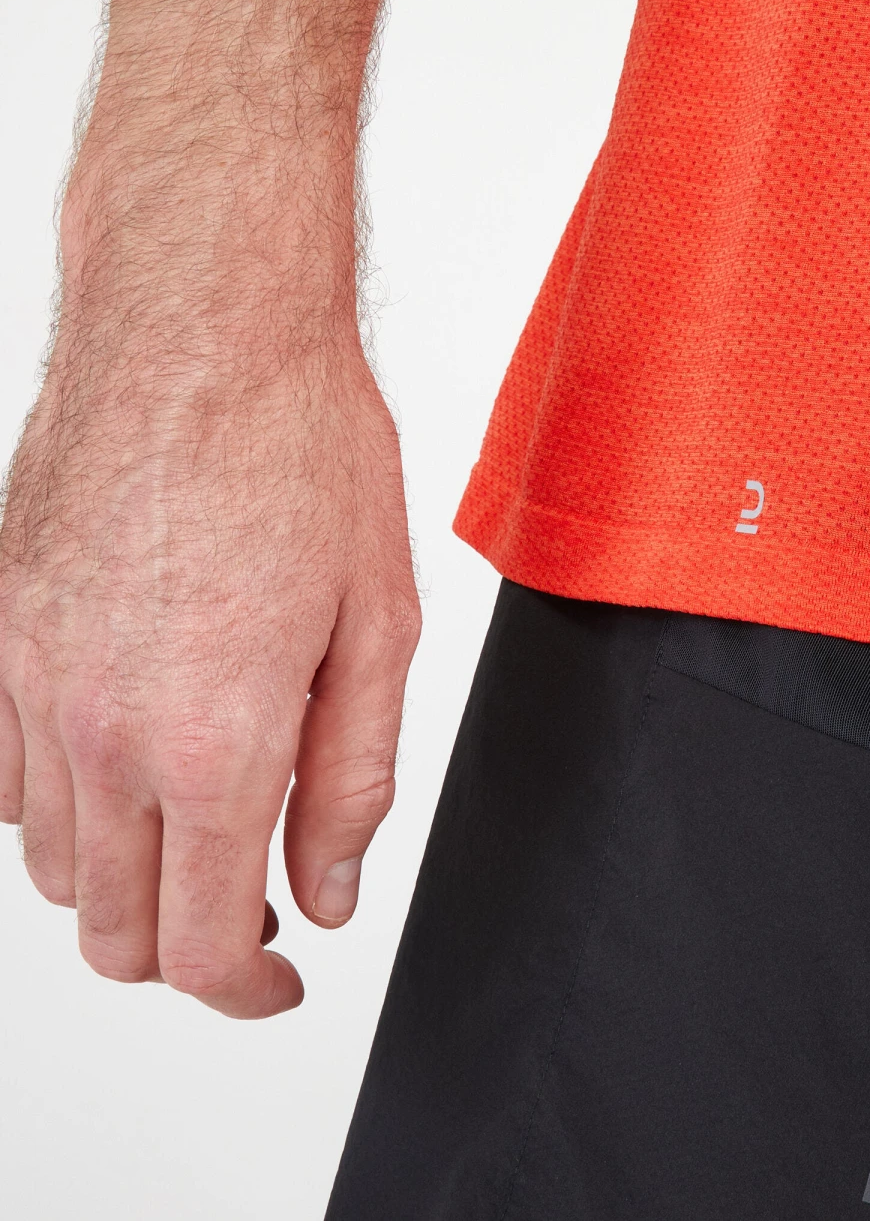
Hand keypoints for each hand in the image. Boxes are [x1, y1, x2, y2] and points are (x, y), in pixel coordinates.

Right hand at [0, 315, 419, 1018]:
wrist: (201, 330)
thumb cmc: (302, 452)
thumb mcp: (380, 624)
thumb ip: (352, 777)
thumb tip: (330, 888)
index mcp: (215, 740)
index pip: (207, 944)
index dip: (250, 992)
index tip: (281, 982)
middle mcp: (101, 730)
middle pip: (118, 931)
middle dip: (192, 949)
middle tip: (259, 906)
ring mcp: (28, 682)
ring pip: (53, 868)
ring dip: (129, 881)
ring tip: (204, 829)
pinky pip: (5, 780)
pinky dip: (65, 808)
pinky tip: (129, 761)